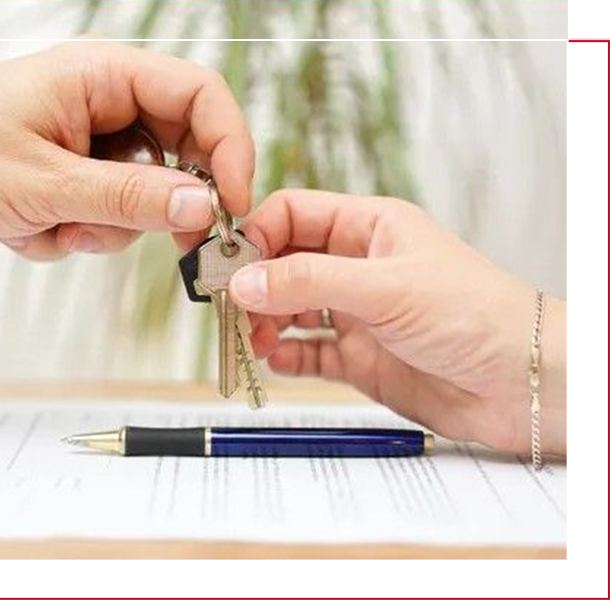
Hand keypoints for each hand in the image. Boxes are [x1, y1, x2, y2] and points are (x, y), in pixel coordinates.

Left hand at [0, 41, 253, 259]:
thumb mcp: (45, 183)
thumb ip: (129, 197)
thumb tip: (202, 206)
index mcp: (99, 77)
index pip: (198, 96)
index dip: (229, 147)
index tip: (234, 204)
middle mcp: (102, 105)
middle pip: (179, 151)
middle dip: (161, 203)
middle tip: (166, 242)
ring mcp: (88, 145)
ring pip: (142, 196)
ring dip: (102, 227)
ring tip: (51, 228)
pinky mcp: (72, 179)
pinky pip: (106, 216)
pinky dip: (74, 234)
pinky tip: (29, 228)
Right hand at [229, 190, 565, 455]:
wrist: (526, 384)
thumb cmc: (477, 315)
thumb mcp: (385, 286)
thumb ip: (308, 281)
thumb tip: (242, 280)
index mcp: (370, 228)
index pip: (294, 215)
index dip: (257, 234)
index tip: (228, 264)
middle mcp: (359, 268)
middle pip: (285, 264)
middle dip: (254, 283)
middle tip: (229, 307)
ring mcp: (360, 315)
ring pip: (292, 310)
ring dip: (265, 322)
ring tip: (254, 339)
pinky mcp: (363, 359)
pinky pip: (310, 353)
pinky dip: (288, 356)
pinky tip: (277, 360)